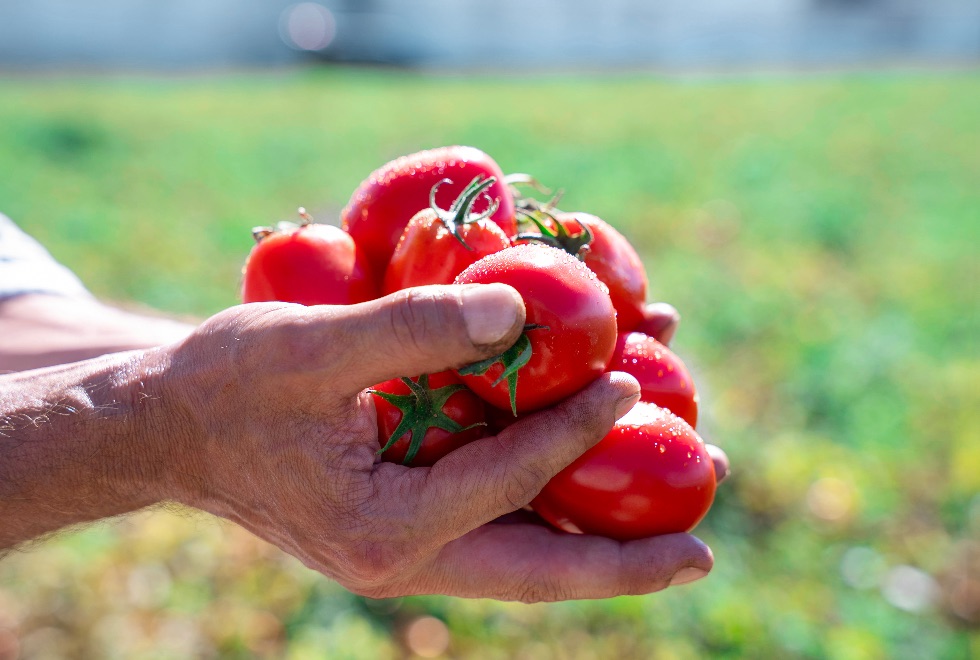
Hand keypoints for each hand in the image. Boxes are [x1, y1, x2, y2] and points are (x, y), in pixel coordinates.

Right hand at [156, 285, 719, 600]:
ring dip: (600, 539)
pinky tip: (591, 465)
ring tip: (683, 523)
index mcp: (381, 531)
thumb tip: (516, 311)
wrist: (172, 427)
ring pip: (524, 557)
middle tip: (705, 552)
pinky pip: (497, 522)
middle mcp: (405, 558)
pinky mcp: (410, 522)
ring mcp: (409, 549)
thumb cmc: (225, 385)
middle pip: (537, 572)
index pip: (506, 481)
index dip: (573, 429)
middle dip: (624, 563)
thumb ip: (410, 329)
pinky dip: (550, 499)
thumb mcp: (304, 347)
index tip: (633, 380)